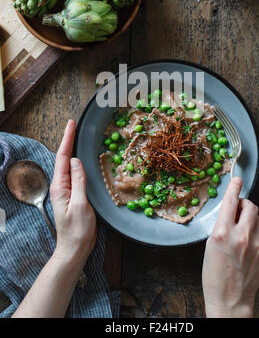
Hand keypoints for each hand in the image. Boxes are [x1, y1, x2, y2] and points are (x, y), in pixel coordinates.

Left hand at [50, 120, 96, 267]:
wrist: (74, 249)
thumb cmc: (77, 230)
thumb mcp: (80, 204)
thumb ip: (78, 181)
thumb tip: (77, 160)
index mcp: (60, 186)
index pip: (63, 157)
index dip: (67, 139)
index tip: (71, 124)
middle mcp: (61, 186)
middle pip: (65, 158)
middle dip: (69, 140)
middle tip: (75, 125)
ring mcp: (67, 191)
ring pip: (70, 166)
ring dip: (73, 150)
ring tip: (78, 137)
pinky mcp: (73, 195)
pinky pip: (75, 175)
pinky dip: (79, 163)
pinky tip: (83, 160)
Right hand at [202, 177, 258, 317]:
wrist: (230, 300)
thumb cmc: (215, 275)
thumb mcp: (210, 245)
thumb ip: (221, 225)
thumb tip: (230, 211)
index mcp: (222, 233)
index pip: (231, 201)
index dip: (234, 187)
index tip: (237, 179)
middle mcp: (241, 236)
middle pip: (250, 206)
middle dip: (244, 204)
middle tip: (238, 209)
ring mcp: (256, 245)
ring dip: (250, 218)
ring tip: (242, 230)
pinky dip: (255, 234)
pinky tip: (247, 245)